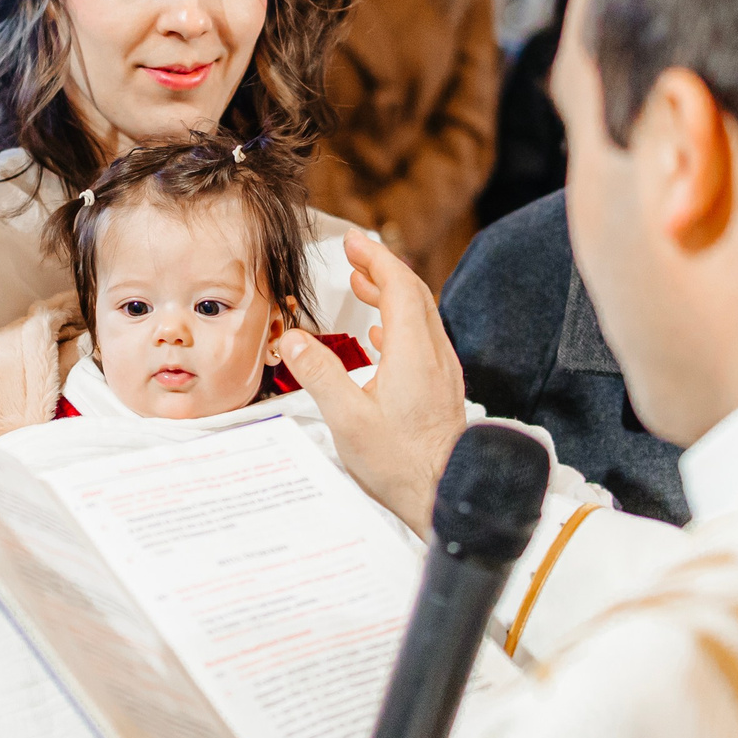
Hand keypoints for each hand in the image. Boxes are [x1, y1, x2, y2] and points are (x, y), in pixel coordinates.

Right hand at [281, 230, 468, 537]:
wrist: (444, 494)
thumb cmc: (401, 464)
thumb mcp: (348, 418)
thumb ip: (320, 374)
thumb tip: (293, 340)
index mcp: (413, 353)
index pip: (399, 286)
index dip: (376, 259)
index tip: (354, 243)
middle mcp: (434, 356)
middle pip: (413, 295)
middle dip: (382, 269)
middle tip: (355, 256)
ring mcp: (442, 372)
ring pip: (420, 316)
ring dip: (391, 295)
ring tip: (362, 286)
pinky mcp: (441, 389)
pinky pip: (423, 340)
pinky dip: (400, 323)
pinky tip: (381, 335)